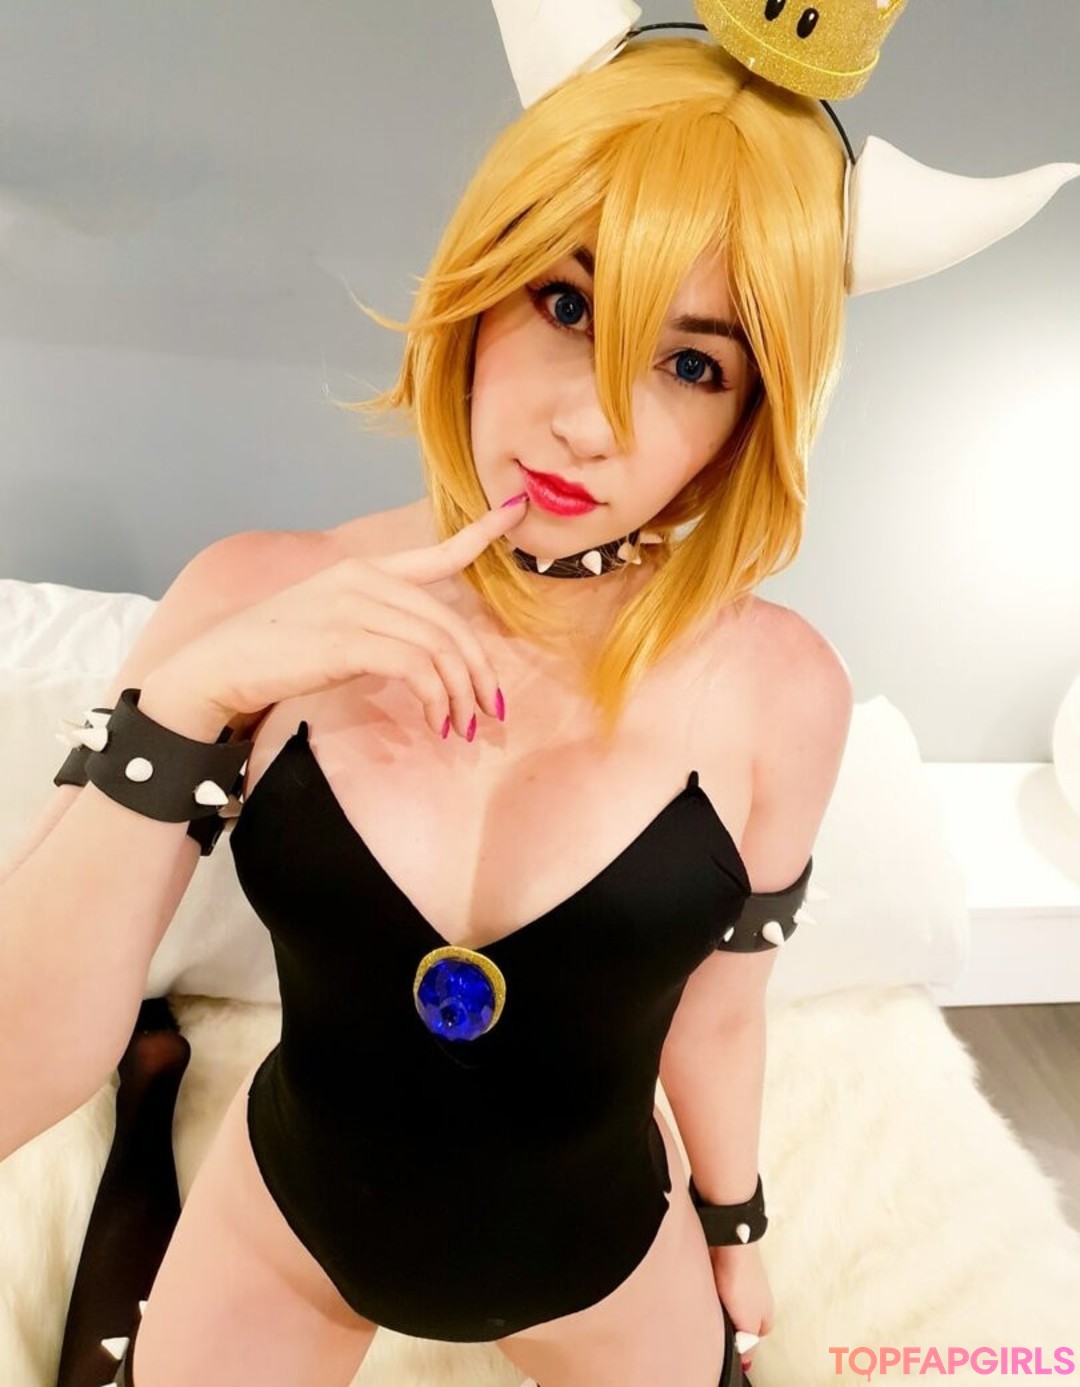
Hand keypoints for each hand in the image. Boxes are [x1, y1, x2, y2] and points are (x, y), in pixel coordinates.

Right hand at [146, 494, 531, 741]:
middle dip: (479, 671)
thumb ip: (377, 625)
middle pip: (449, 622)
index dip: (481, 532)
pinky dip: (436, 699)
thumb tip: (422, 658)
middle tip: (491, 711)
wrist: (219, 666)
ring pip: (439, 648)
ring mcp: (355, 607)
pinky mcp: (347, 641)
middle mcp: (364, 579)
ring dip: (460, 695)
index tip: (517, 509)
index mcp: (365, 570)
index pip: (435, 552)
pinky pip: (416, 668)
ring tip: (461, 727)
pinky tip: (436, 722)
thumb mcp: (332, 624)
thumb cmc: (274, 652)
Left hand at [710, 1242, 773, 1375]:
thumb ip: (748, 1343)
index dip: (743, 1341)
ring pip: (729, 1302)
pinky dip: (712, 1289)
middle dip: (730, 1322)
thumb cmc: (742, 1280)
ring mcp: (741, 1280)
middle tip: (717, 1325)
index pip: (756, 1336)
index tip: (731, 1343)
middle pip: (742, 1318)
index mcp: (766, 1312)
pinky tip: (705, 1289)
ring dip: (719, 1305)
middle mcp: (756, 1296)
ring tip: (709, 1305)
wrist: (729, 1243)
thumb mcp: (748, 1323)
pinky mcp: (724, 1267)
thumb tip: (747, 1359)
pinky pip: (718, 1286)